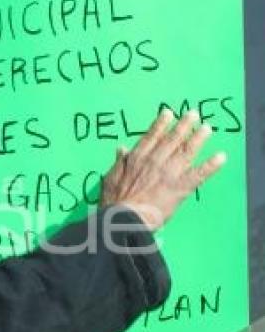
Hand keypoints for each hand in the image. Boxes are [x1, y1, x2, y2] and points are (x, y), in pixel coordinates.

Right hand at [100, 109, 226, 230]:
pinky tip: (221, 157)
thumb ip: (118, 162)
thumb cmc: (114, 202)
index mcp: (137, 159)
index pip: (151, 137)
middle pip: (172, 140)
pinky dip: (211, 166)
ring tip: (207, 129)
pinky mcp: (180, 187)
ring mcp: (168, 173)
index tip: (169, 113)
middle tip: (193, 114)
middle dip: (184, 125)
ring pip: (186, 151)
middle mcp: (155, 161)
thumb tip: (121, 148)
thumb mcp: (110, 178)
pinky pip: (199, 174)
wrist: (124, 218)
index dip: (161, 124)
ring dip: (198, 138)